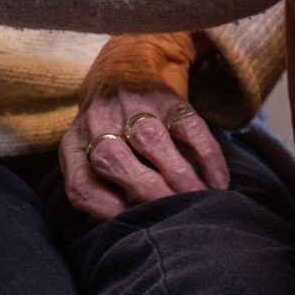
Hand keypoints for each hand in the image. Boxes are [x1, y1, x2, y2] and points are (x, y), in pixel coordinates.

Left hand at [59, 33, 229, 219]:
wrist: (126, 62)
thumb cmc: (110, 128)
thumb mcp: (91, 152)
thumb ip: (99, 189)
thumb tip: (123, 233)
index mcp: (75, 142)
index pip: (80, 185)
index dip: (104, 210)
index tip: (131, 226)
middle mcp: (98, 120)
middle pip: (113, 160)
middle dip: (145, 193)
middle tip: (174, 216)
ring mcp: (131, 104)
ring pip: (150, 140)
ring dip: (177, 177)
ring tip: (199, 202)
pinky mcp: (165, 95)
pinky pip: (187, 125)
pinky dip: (206, 155)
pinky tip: (219, 181)